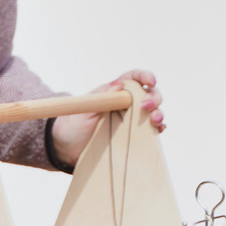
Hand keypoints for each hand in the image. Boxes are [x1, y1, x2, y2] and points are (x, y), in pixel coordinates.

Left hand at [52, 70, 166, 166]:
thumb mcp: (84, 107)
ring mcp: (131, 121)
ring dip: (158, 114)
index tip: (150, 81)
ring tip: (155, 120)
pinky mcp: (132, 138)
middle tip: (147, 107)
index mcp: (115, 92)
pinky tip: (158, 130)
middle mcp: (126, 105)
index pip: (134, 78)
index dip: (145, 77)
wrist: (66, 149)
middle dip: (154, 98)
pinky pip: (150, 132)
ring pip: (153, 113)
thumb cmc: (73, 124)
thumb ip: (102, 95)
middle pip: (149, 95)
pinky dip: (156, 130)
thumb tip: (119, 84)